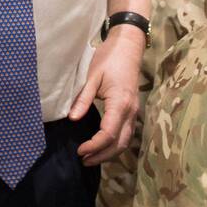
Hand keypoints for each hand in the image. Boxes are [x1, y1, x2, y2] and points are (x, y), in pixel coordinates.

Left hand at [69, 25, 142, 166]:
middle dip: (101, 155)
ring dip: (109, 153)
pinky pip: (127, 134)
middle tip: (83, 160)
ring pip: (125, 141)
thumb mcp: (92, 76)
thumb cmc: (109, 58)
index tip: (79, 150)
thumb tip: (72, 118)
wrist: (129, 47)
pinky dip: (115, 145)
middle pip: (119, 143)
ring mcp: (134, 112)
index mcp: (120, 103)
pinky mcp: (133, 111)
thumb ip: (83, 99)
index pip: (108, 134)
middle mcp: (130, 111)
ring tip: (91, 157)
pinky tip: (103, 147)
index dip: (94, 146)